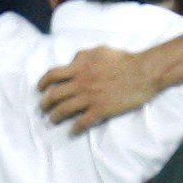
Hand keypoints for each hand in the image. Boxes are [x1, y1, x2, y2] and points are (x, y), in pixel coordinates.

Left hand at [37, 46, 156, 129]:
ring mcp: (89, 97)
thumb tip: (73, 60)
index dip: (42, 83)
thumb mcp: (99, 50)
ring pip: (63, 110)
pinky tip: (72, 132)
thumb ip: (83, 56)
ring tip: (52, 120)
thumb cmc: (124, 59)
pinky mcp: (100, 110)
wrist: (143, 72)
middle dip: (44, 104)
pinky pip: (82, 123)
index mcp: (79, 67)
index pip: (52, 75)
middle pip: (54, 95)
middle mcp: (81, 82)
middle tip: (42, 109)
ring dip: (54, 117)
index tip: (39, 90)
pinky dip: (74, 129)